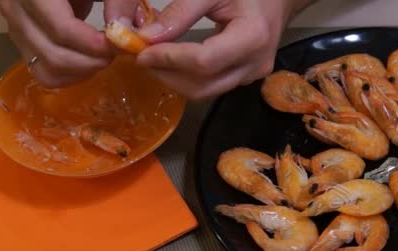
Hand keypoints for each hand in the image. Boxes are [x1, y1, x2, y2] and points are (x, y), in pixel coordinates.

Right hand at [0, 0, 112, 87]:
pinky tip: (90, 62)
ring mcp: (15, 29)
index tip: (121, 45)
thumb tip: (123, 30)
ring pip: (47, 71)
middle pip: (54, 56)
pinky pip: (44, 74)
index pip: (62, 29)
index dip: (95, 45)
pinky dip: (71, 75)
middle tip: (116, 52)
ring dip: (82, 71)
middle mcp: (16, 10)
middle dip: (92, 62)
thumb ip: (119, 1)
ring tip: (103, 56)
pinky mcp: (22, 43)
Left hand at [134, 0, 314, 100]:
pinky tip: (174, 62)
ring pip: (206, 91)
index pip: (204, 61)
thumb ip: (180, 13)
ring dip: (175, 80)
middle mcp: (255, 64)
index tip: (142, 51)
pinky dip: (188, 78)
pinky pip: (213, 87)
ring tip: (154, 59)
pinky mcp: (246, 79)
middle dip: (167, 75)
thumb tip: (146, 38)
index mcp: (252, 37)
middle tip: (142, 57)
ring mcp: (253, 76)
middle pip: (203, 85)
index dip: (170, 60)